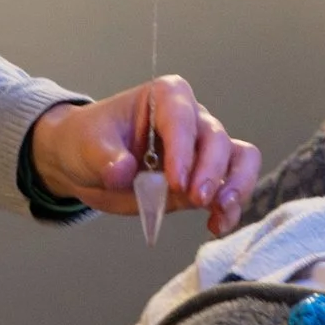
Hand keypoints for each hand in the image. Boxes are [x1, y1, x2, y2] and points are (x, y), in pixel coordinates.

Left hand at [28, 78, 259, 237]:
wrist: (86, 165)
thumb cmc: (87, 142)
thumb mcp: (86, 146)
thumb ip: (105, 158)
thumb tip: (124, 171)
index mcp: (164, 97)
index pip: (182, 118)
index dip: (184, 149)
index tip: (176, 182)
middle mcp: (192, 118)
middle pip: (216, 138)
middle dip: (212, 170)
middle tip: (197, 200)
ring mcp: (202, 149)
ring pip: (238, 158)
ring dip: (236, 185)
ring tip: (220, 211)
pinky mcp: (205, 178)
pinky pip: (232, 187)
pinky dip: (230, 208)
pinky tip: (215, 226)